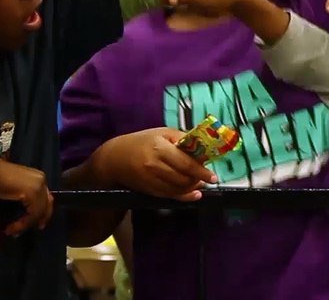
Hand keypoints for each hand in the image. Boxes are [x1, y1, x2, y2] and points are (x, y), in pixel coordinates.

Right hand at [0, 159, 52, 236]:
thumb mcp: (14, 187)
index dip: (43, 211)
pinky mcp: (31, 193)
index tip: (38, 223)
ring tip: (13, 231)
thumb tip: (24, 212)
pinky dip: (23, 223)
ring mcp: (38, 186)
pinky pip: (32, 213)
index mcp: (38, 177)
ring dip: (27, 224)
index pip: (46, 197)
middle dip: (41, 218)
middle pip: (46, 204)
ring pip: (39, 211)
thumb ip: (23, 196)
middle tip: (35, 229)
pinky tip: (11, 228)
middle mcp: (41, 180)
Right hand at [94, 128, 216, 201]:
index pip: (185, 163)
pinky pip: (169, 196)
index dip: (201, 171)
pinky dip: (184, 196)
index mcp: (159, 148)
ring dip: (192, 188)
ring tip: (200, 183)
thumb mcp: (163, 133)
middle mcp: (154, 165)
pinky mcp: (148, 190)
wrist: (114, 158)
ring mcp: (150, 180)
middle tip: (207, 177)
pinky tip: (193, 194)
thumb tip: (203, 147)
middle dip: (198, 179)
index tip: (213, 176)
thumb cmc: (142, 142)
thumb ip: (183, 139)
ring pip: (177, 189)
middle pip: (183, 178)